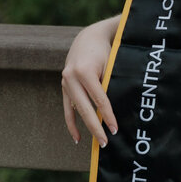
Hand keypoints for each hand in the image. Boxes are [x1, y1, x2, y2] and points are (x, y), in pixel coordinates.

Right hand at [61, 20, 118, 146]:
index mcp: (85, 70)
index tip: (115, 129)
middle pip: (85, 108)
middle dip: (96, 127)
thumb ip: (110, 84)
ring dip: (85, 128)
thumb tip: (117, 110)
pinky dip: (71, 123)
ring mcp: (65, 82)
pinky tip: (77, 138)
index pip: (99, 99)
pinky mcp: (63, 87)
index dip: (108, 115)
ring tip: (97, 142)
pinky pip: (66, 109)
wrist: (88, 38)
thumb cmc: (105, 52)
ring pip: (75, 110)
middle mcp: (71, 77)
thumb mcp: (110, 64)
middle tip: (106, 142)